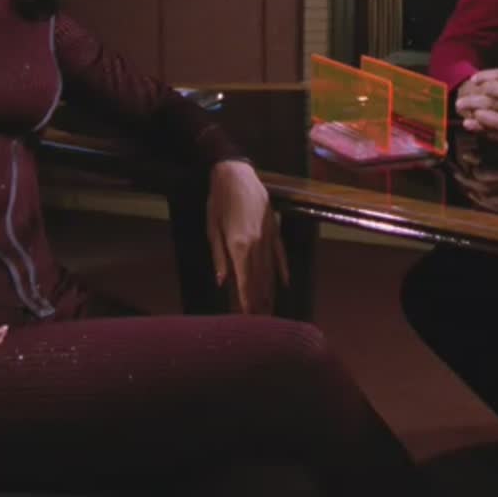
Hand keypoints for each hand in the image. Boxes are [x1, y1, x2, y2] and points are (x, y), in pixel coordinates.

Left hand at [206, 160, 289, 313]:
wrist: (236, 174)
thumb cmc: (218, 201)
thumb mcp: (212, 229)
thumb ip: (219, 256)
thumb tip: (222, 281)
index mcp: (239, 246)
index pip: (244, 281)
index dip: (246, 301)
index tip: (247, 318)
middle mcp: (257, 245)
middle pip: (260, 279)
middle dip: (259, 302)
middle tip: (261, 322)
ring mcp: (269, 238)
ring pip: (271, 270)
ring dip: (271, 291)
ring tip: (271, 309)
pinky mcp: (275, 230)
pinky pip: (280, 254)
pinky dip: (282, 269)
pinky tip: (284, 283)